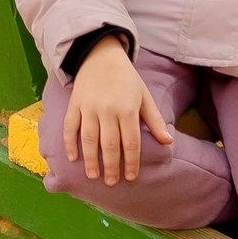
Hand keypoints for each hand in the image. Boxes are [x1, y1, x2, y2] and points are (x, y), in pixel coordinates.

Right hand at [63, 37, 169, 184]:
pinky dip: (70, 143)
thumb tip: (168, 142)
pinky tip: (72, 158)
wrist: (101, 55)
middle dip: (111, 167)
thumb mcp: (144, 96)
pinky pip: (70, 127)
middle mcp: (107, 110)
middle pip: (110, 145)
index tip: (131, 177)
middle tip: (112, 183)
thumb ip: (155, 120)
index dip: (131, 162)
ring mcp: (89, 107)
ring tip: (94, 176)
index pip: (131, 142)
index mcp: (127, 109)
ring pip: (89, 139)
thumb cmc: (126, 79)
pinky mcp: (75, 104)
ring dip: (91, 160)